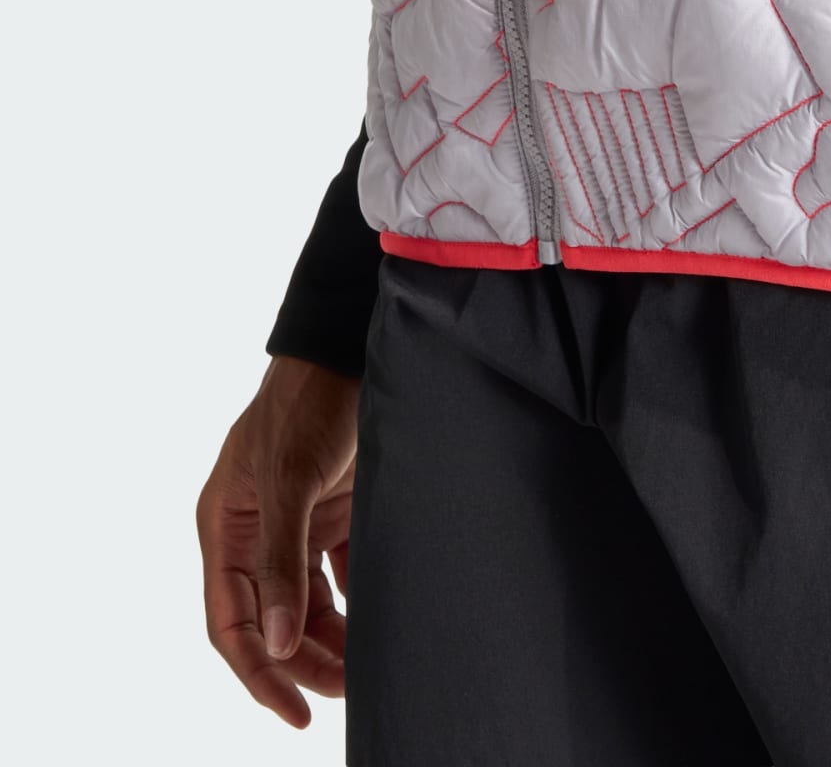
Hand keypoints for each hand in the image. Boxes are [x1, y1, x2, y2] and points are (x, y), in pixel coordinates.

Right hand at [196, 356, 359, 728]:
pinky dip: (354, 599)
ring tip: (365, 667)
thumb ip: (283, 559)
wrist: (351, 345)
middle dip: (302, 661)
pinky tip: (378, 621)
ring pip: (306, 601)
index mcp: (226, 527)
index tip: (295, 711)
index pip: (232, 622)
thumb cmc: (309, 402)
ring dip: (331, 636)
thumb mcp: (290, 480)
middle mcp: (256, 531)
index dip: (259, 673)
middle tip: (344, 693)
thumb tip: (279, 642)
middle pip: (272, 619)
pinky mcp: (336, 508)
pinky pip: (338, 572)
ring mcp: (297, 521)